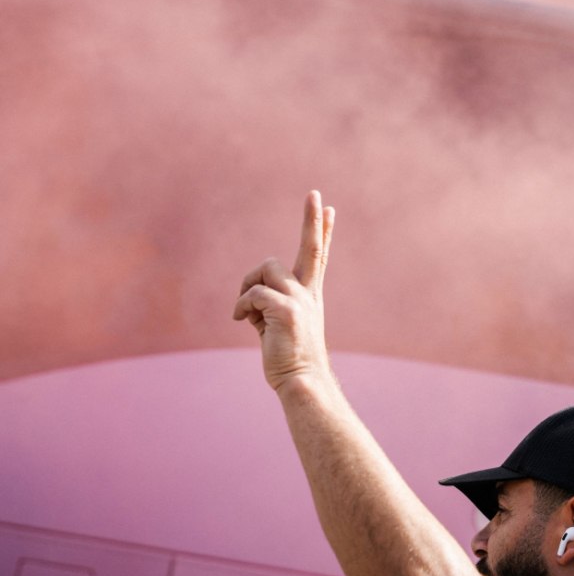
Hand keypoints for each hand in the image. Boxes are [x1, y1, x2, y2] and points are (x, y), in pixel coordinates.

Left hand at [233, 191, 335, 392]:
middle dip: (312, 220)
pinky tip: (244, 321)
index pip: (317, 256)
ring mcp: (300, 300)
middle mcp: (308, 293)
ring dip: (249, 285)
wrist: (301, 380)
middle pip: (311, 248)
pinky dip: (242, 307)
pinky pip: (253, 294)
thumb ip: (268, 303)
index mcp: (309, 294)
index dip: (322, 231)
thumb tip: (251, 295)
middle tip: (314, 194)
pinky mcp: (286, 310)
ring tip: (250, 312)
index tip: (328, 208)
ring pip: (266, 268)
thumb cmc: (286, 357)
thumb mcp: (277, 324)